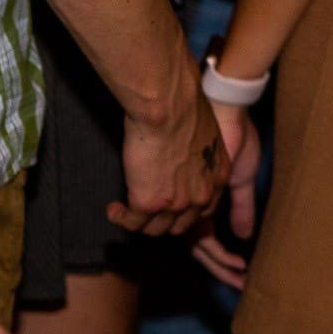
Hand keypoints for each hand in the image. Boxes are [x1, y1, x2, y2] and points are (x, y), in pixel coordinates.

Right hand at [110, 91, 224, 237]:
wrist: (169, 105)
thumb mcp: (204, 132)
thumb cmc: (183, 104)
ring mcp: (176, 203)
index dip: (187, 209)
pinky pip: (133, 222)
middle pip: (182, 225)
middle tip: (148, 212)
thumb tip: (182, 146)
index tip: (172, 203)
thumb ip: (197, 149)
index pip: (206, 207)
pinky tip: (114, 210)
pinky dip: (122, 219)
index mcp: (219, 176)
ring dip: (140, 223)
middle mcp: (202, 195)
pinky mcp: (149, 203)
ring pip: (156, 229)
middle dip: (164, 222)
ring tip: (126, 212)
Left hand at [188, 101, 264, 286]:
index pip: (206, 233)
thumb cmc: (230, 134)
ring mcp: (192, 204)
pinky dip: (219, 255)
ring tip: (240, 278)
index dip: (220, 254)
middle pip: (201, 245)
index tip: (241, 271)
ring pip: (200, 246)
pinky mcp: (192, 201)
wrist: (223, 111)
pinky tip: (238, 263)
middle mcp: (194, 204)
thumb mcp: (239, 174)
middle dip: (220, 267)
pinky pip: (202, 238)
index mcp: (202, 197)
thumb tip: (244, 235)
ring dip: (220, 265)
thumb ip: (241, 205)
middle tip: (240, 284)